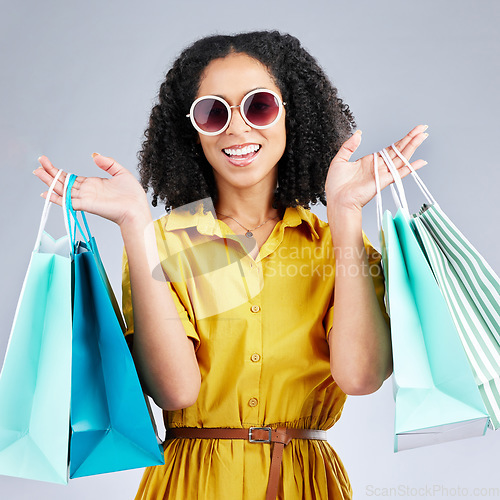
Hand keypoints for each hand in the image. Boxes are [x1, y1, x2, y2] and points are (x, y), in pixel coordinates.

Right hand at [33, 153, 149, 226]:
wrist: (136, 209)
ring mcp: (85, 198)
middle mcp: (87, 191)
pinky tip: (45, 194)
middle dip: (50, 173)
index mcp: (93, 184)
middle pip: (64, 182)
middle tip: (38, 164)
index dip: (59, 171)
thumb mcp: (121, 173)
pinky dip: (56, 198)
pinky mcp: (86, 205)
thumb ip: (108, 163)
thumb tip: (95, 155)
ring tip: (37, 172)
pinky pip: (67, 202)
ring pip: (62, 189)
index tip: (48, 163)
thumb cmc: (132, 195)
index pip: (72, 178)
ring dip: (49, 182)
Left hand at [325, 124, 428, 214]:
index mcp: (369, 161)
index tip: (412, 131)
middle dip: (411, 139)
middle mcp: (378, 167)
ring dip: (413, 147)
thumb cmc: (336, 186)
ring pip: (401, 158)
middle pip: (398, 150)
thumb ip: (349, 146)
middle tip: (423, 128)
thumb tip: (358, 133)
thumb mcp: (340, 160)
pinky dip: (410, 168)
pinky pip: (399, 173)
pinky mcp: (383, 181)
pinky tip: (421, 162)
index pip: (389, 148)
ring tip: (423, 136)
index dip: (401, 139)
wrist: (337, 200)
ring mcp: (382, 174)